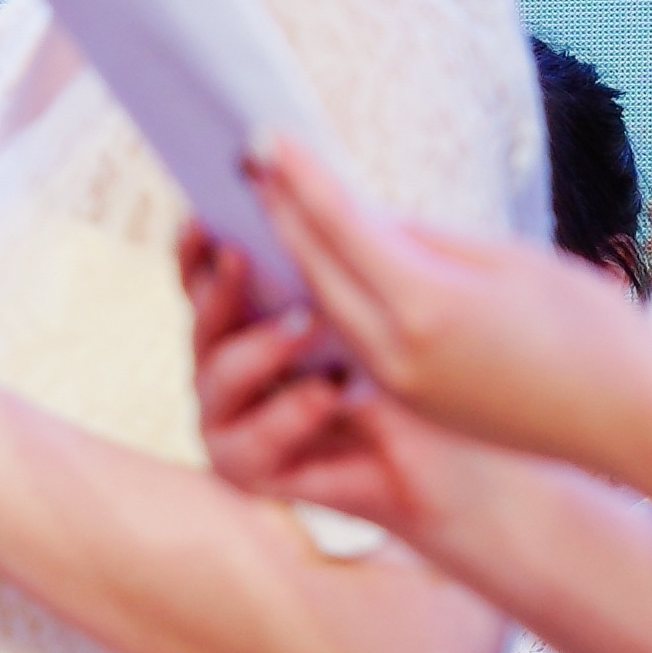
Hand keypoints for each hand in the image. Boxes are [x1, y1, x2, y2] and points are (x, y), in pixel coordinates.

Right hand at [184, 222, 468, 537]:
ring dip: (257, 349)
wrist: (456, 464)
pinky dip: (286, 415)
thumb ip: (334, 260)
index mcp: (248, 323)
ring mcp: (230, 421)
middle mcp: (226, 370)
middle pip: (200, 323)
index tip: (203, 216)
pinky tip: (329, 392)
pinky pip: (246, 444)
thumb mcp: (380, 308)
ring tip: (308, 326)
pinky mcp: (249, 470)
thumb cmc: (423, 379)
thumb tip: (299, 182)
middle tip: (243, 257)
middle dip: (219, 289)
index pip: (205, 279)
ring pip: (214, 380)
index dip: (196, 250)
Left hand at [242, 131, 651, 463]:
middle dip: (279, 211)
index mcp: (426, 303)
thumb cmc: (589, 327)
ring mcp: (393, 381)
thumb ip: (424, 238)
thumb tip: (360, 215)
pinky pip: (344, 337)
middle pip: (313, 266)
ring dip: (292, 254)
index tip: (264, 139)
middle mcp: (395, 348)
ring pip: (322, 304)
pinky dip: (322, 296)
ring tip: (270, 205)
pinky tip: (310, 266)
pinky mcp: (402, 401)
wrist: (627, 418)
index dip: (300, 178)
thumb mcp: (509, 261)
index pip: (340, 226)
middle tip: (250, 163)